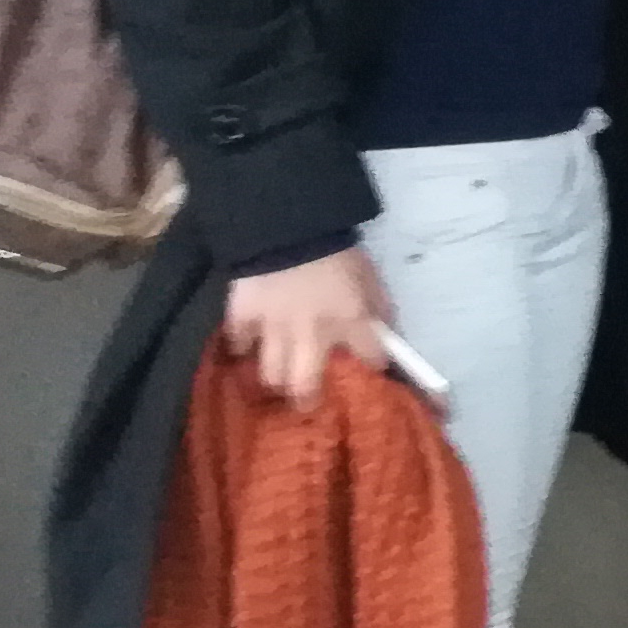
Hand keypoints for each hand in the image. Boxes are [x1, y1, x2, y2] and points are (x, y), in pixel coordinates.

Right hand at [220, 248, 392, 407]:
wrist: (289, 226)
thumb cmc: (338, 252)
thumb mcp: (371, 277)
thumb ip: (380, 309)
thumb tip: (388, 334)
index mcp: (350, 321)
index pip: (369, 359)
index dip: (371, 365)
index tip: (367, 367)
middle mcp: (312, 333)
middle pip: (304, 386)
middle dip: (306, 399)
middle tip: (307, 401)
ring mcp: (274, 328)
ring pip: (270, 373)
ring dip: (276, 377)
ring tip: (280, 376)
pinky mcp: (243, 316)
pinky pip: (239, 343)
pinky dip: (244, 345)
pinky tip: (249, 343)